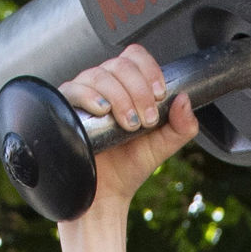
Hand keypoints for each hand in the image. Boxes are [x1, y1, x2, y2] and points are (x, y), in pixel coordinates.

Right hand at [63, 48, 196, 213]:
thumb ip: (181, 126)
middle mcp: (103, 85)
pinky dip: (91, 96)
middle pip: (119, 64)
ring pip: (98, 74)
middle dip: (139, 90)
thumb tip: (185, 99)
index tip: (160, 95)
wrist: (107, 194)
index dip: (149, 70)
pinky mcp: (65, 108)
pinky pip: (74, 89)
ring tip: (129, 124)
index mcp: (126, 86)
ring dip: (120, 96)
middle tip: (147, 119)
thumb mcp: (163, 145)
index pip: (134, 57)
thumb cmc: (129, 166)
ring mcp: (83, 95)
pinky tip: (104, 112)